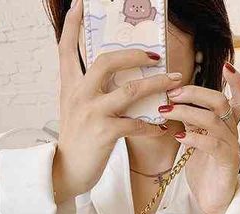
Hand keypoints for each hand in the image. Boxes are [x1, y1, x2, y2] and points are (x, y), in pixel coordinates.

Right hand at [52, 0, 182, 203]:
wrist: (65, 172)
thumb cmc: (76, 142)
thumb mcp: (75, 110)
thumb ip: (88, 91)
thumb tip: (114, 79)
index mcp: (70, 86)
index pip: (66, 48)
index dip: (73, 24)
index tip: (81, 4)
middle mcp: (79, 94)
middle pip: (107, 61)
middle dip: (135, 54)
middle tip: (155, 56)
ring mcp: (92, 112)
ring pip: (130, 89)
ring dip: (157, 84)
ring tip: (174, 82)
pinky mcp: (104, 132)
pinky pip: (136, 124)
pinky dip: (152, 125)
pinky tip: (162, 127)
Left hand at [160, 62, 239, 213]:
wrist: (212, 203)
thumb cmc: (203, 172)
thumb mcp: (195, 142)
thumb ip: (191, 123)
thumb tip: (172, 103)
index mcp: (226, 126)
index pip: (239, 99)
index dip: (236, 81)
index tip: (225, 64)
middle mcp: (232, 133)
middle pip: (220, 102)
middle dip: (195, 93)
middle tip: (172, 92)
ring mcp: (231, 147)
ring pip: (213, 120)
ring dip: (187, 112)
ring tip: (166, 111)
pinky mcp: (227, 163)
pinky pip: (213, 144)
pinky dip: (194, 137)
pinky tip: (179, 136)